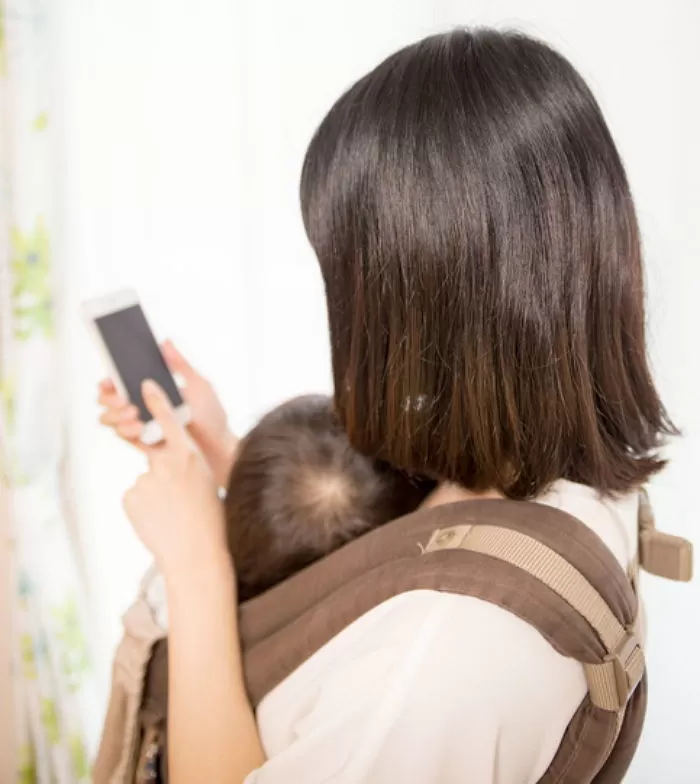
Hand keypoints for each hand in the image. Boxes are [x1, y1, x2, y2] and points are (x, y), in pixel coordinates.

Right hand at [98, 340, 236, 485]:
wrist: (220, 445)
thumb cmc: (212, 413)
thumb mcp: (198, 385)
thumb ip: (180, 365)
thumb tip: (165, 341)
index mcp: (152, 389)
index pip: (120, 381)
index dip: (109, 379)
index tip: (111, 379)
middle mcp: (142, 406)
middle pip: (108, 399)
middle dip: (109, 398)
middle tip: (123, 398)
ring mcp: (141, 425)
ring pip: (110, 418)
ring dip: (115, 415)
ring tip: (134, 413)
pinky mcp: (144, 443)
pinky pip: (124, 437)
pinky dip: (125, 431)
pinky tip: (139, 428)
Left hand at [122, 380, 229, 577]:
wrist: (196, 555)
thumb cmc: (209, 520)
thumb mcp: (204, 483)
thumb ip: (184, 465)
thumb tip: (161, 462)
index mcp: (189, 457)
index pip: (169, 420)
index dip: (156, 401)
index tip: (145, 384)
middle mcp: (165, 464)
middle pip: (155, 452)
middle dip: (162, 467)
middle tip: (177, 493)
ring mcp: (145, 479)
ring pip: (146, 479)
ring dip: (155, 494)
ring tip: (172, 515)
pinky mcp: (130, 496)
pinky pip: (136, 496)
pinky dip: (144, 507)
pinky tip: (158, 520)